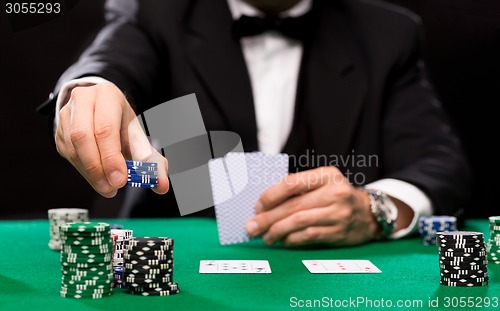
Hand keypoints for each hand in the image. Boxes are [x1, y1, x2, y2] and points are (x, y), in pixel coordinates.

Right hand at [55, 82, 168, 197]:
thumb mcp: (138, 134)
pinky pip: (67, 154)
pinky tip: (96, 177)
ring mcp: (66, 115)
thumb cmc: (121, 122)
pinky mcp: (58, 130)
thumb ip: (151, 159)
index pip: (105, 129)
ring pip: (72, 148)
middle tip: (112, 188)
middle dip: (98, 168)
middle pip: (83, 137)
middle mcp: (83, 100)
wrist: (101, 109)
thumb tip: (161, 185)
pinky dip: (83, 170)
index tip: (120, 180)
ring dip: (90, 173)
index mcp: (107, 95)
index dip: (111, 157)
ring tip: (107, 187)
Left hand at [245, 167, 378, 247]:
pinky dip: (292, 240)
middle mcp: (335, 193)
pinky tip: (283, 241)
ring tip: (265, 236)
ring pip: (299, 223)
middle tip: (251, 226)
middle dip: (268, 218)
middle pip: (294, 206)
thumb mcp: (322, 183)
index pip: (293, 183)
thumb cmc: (336, 196)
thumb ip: (298, 189)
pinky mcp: (339, 232)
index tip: (256, 206)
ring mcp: (338, 213)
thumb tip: (264, 204)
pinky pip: (309, 236)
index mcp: (327, 175)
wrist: (368, 213)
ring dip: (277, 231)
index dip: (271, 195)